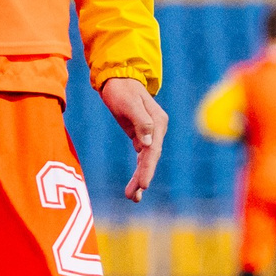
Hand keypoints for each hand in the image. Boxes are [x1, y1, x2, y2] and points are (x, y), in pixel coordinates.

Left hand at [98, 76, 167, 201]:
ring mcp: (150, 134)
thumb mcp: (129, 103)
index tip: (143, 185)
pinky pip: (141, 157)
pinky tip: (135, 186)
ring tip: (132, 197)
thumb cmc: (122, 89)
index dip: (148, 169)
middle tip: (133, 197)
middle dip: (142, 178)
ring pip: (146, 160)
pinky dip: (139, 171)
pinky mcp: (140, 136)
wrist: (118, 78)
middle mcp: (157, 130)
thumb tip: (147, 143)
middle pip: (151, 159)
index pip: (153, 150)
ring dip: (140, 179)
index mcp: (157, 123)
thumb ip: (141, 122)